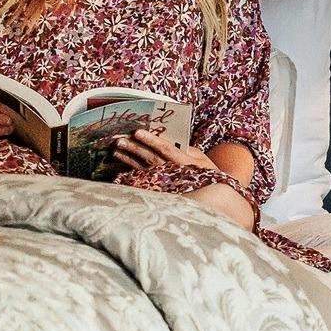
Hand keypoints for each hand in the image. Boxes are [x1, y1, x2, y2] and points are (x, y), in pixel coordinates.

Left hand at [116, 129, 256, 229]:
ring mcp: (165, 183)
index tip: (137, 132)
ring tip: (116, 150)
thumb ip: (188, 149)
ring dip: (128, 159)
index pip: (165, 149)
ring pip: (143, 168)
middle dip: (134, 148)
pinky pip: (143, 179)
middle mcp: (173, 173)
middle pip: (150, 158)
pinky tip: (121, 165)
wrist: (213, 199)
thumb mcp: (202, 160)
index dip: (150, 140)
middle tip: (119, 140)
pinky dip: (131, 172)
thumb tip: (170, 140)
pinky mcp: (160, 189)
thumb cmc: (208, 175)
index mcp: (184, 163)